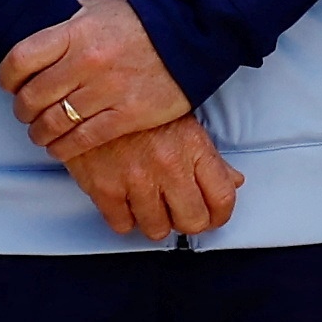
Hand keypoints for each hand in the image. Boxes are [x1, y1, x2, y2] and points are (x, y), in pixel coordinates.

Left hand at [0, 0, 193, 164]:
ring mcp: (107, 90)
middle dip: (22, 110)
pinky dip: (64, 149)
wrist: (189, 38)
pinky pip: (83, 140)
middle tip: (26, 113)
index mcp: (75, 32)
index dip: (7, 77)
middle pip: (33, 96)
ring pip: (54, 122)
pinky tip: (60, 149)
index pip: (20, 59)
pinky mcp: (127, 115)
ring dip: (40, 133)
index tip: (10, 85)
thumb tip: (35, 34)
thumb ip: (64, 23)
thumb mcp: (97, 9)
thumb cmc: (138, 24)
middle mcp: (86, 62)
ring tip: (41, 134)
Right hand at [68, 114, 244, 240]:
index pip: (222, 198)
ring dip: (155, 221)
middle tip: (179, 212)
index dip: (219, 215)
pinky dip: (124, 218)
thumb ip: (210, 157)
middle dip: (188, 221)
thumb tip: (232, 181)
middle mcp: (168, 165)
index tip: (212, 216)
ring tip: (150, 204)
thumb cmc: (137, 101)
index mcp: (193, 147)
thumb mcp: (183, 121)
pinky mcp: (104, 187)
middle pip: (193, 222)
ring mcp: (136, 179)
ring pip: (157, 230)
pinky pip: (122, 225)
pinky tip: (125, 201)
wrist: (88, 91)